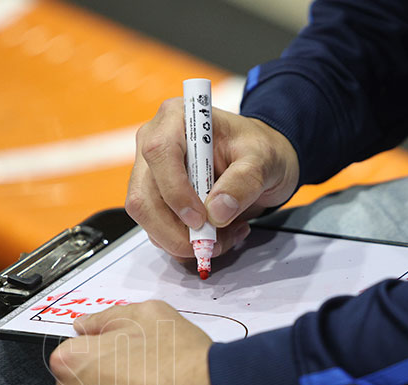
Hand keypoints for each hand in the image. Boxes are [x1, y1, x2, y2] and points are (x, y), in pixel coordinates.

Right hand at [126, 99, 298, 258]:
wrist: (260, 162)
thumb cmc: (259, 150)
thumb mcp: (263, 160)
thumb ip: (243, 182)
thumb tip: (217, 212)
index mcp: (177, 118)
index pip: (160, 153)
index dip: (175, 191)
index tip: (201, 218)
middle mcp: (155, 143)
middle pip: (144, 195)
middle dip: (175, 230)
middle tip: (214, 243)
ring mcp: (151, 173)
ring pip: (147, 218)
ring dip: (182, 240)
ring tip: (224, 237)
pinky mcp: (156, 198)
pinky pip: (158, 229)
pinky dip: (184, 242)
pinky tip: (217, 235)